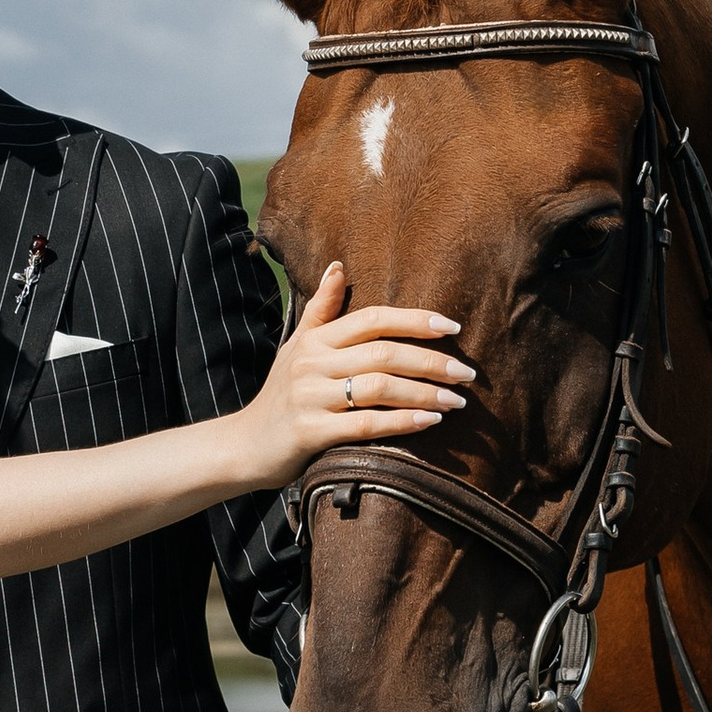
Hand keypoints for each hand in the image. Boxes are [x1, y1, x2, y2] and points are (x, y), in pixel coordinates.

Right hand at [235, 264, 471, 486]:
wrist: (244, 445)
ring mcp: (310, 398)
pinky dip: (402, 422)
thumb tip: (338, 266)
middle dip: (432, 362)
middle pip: (383, 354)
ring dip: (425, 394)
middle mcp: (312, 364)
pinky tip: (429, 422)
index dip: (414, 320)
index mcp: (316, 341)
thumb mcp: (297, 347)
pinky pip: (365, 425)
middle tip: (467, 373)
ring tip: (457, 402)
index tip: (452, 328)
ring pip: (379, 388)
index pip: (372, 319)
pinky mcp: (310, 433)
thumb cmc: (280, 395)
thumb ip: (322, 309)